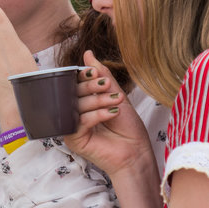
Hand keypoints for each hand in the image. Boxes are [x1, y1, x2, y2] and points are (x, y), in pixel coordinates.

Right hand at [64, 50, 154, 180]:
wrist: (136, 153)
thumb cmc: (128, 127)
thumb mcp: (116, 96)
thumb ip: (102, 76)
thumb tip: (88, 54)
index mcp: (81, 102)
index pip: (74, 84)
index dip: (82, 76)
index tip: (95, 72)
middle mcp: (73, 113)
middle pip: (73, 93)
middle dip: (91, 86)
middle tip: (107, 86)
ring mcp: (72, 126)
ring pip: (77, 105)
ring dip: (98, 100)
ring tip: (116, 102)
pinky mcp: (73, 139)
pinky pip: (80, 121)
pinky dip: (97, 114)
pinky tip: (112, 113)